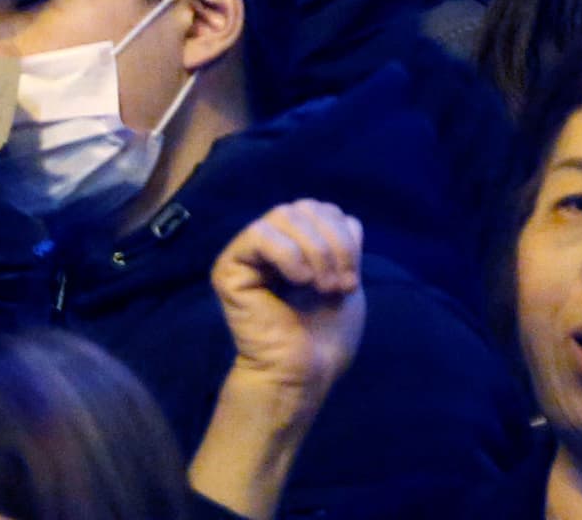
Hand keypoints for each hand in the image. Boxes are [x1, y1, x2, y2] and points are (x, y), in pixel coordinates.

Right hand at [211, 199, 368, 396]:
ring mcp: (248, 254)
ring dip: (315, 251)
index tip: (352, 281)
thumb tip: (345, 218)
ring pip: (284, 216)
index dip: (343, 236)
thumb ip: (344, 243)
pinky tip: (299, 281)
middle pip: (305, 208)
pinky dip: (287, 253)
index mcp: (298, 244)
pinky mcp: (229, 268)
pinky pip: (258, 235)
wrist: (304, 374)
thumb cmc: (325, 336)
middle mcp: (271, 244)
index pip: (322, 210)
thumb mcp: (346, 278)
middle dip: (332, 244)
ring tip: (323, 287)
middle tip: (339, 286)